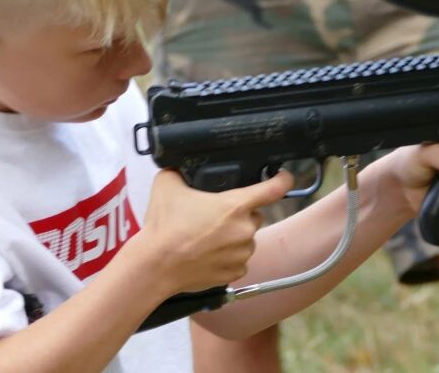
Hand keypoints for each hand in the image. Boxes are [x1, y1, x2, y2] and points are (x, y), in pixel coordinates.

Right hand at [139, 169, 292, 292]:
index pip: (274, 188)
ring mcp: (242, 254)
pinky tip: (208, 254)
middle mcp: (245, 230)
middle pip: (255, 215)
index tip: (283, 177)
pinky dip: (228, 257)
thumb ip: (180, 171)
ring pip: (246, 239)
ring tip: (207, 238)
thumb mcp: (168, 184)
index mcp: (236, 205)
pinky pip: (239, 261)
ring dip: (234, 237)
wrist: (155, 265)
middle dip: (240, 214)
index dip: (282, 179)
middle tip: (215, 216)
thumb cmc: (164, 226)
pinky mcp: (235, 273)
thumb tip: (180, 167)